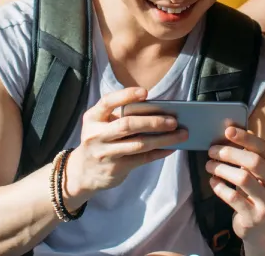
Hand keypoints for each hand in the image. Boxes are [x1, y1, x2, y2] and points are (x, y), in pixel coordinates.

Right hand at [65, 87, 187, 199]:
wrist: (82, 172)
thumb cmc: (100, 140)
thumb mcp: (101, 125)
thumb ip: (120, 116)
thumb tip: (159, 110)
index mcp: (92, 117)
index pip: (107, 102)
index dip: (126, 95)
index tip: (146, 93)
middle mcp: (96, 134)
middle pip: (127, 124)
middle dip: (153, 121)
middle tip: (174, 120)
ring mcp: (104, 153)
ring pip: (139, 144)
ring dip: (163, 139)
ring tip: (182, 134)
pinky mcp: (115, 168)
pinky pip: (142, 158)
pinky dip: (160, 152)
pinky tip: (172, 147)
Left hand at [205, 126, 264, 250]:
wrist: (264, 229)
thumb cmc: (260, 193)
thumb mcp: (262, 174)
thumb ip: (252, 154)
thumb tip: (231, 130)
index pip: (264, 148)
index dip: (245, 137)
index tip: (227, 131)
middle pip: (254, 161)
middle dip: (230, 153)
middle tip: (212, 150)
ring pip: (243, 178)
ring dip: (222, 169)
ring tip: (209, 165)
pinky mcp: (254, 217)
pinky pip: (233, 197)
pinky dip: (219, 187)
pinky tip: (213, 182)